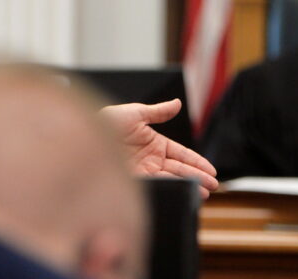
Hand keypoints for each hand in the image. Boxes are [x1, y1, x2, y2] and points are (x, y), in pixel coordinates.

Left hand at [100, 99, 218, 197]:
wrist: (84, 136)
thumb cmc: (106, 121)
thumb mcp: (134, 113)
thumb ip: (157, 112)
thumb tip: (177, 103)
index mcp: (154, 143)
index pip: (181, 154)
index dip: (197, 162)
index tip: (212, 171)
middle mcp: (151, 160)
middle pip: (180, 170)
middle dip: (197, 177)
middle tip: (213, 186)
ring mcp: (143, 172)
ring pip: (171, 180)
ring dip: (188, 186)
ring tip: (203, 193)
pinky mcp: (134, 182)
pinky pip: (156, 186)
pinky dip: (170, 190)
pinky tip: (181, 193)